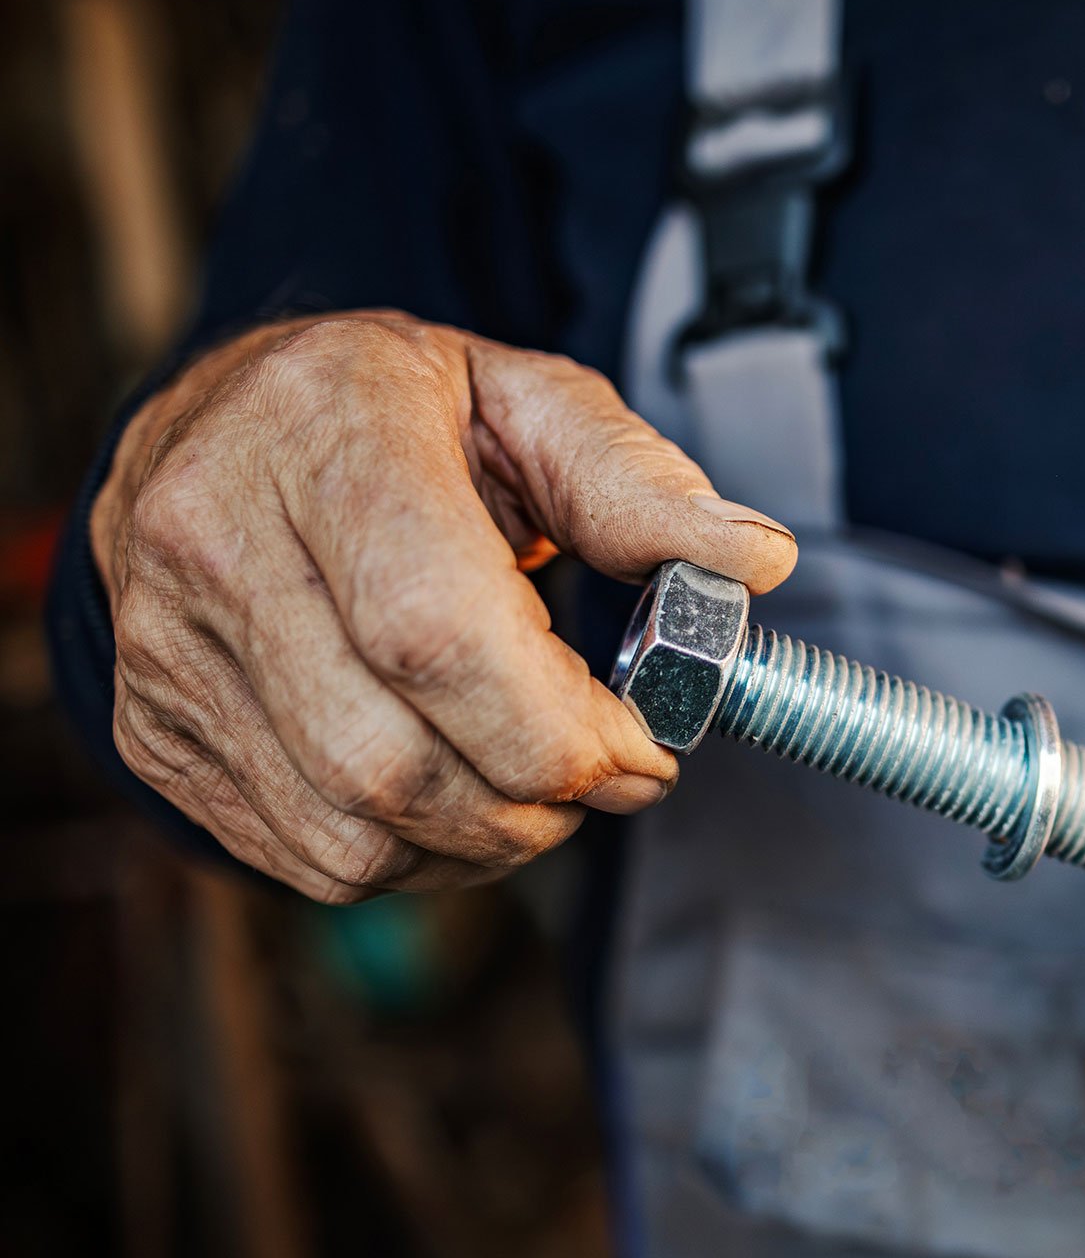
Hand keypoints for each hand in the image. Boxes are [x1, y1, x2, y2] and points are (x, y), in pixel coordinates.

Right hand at [92, 310, 793, 901]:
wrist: (225, 425)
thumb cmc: (397, 413)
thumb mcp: (525, 399)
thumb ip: (636, 481)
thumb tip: (754, 562)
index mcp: (316, 435)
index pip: (430, 632)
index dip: (555, 726)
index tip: (642, 747)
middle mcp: (210, 544)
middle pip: (388, 759)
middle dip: (537, 801)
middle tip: (612, 773)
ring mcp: (168, 651)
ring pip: (349, 831)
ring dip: (486, 841)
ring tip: (541, 781)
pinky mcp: (157, 735)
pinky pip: (307, 858)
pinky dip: (417, 857)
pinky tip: (461, 793)